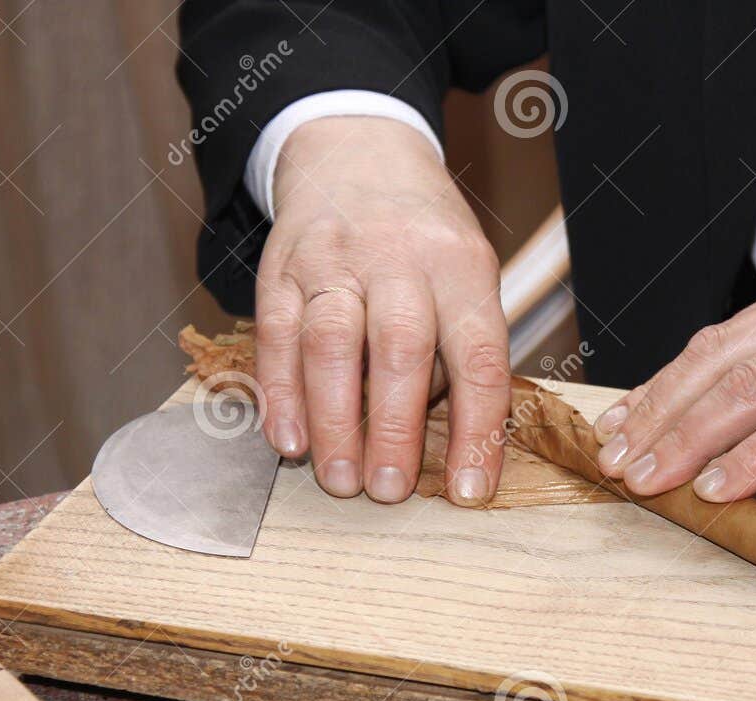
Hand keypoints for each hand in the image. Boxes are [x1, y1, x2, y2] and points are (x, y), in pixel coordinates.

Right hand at [255, 117, 509, 505]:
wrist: (360, 154)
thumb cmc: (426, 239)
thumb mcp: (468, 276)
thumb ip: (460, 351)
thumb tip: (447, 444)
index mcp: (461, 267)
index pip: (478, 357)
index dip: (476, 431)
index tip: (467, 491)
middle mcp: (399, 258)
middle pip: (399, 349)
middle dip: (393, 429)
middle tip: (388, 492)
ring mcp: (335, 259)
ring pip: (331, 344)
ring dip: (334, 421)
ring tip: (338, 480)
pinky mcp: (281, 267)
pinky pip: (277, 335)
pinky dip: (280, 393)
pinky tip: (289, 440)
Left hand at [593, 266, 755, 500]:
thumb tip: (753, 430)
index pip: (720, 342)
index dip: (664, 386)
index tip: (623, 424)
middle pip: (718, 362)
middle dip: (658, 414)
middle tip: (616, 459)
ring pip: (748, 389)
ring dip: (689, 438)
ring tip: (649, 479)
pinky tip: (722, 487)